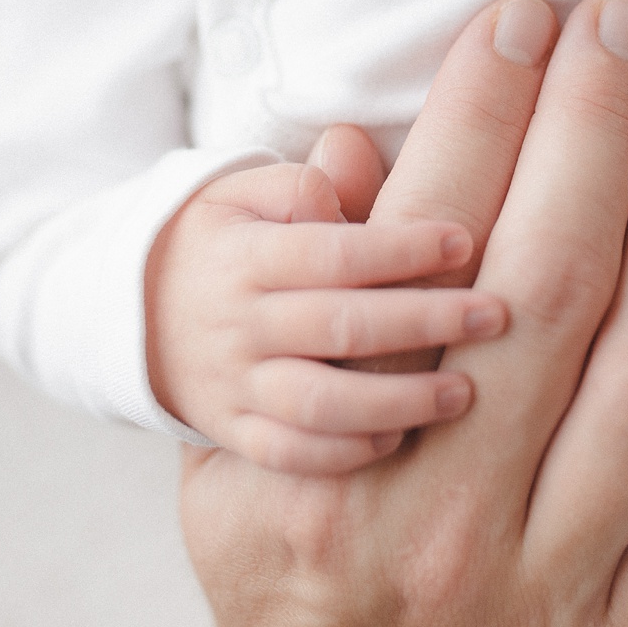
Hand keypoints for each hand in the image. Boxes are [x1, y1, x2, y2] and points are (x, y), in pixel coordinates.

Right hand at [119, 0, 627, 626]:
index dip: (475, 118)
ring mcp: (550, 595)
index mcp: (324, 477)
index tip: (517, 18)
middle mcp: (441, 532)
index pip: (418, 255)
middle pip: (543, 289)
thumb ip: (286, 317)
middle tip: (624, 21)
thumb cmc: (290, 586)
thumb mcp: (230, 461)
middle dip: (590, 131)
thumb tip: (353, 152)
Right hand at [144, 158, 506, 472]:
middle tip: (494, 315)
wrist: (133, 313)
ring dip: (396, 401)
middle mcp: (239, 324)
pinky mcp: (234, 431)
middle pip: (338, 327)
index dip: (400, 248)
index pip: (331, 252)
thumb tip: (348, 171)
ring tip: (463, 393)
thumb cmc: (222, 242)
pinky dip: (343, 454)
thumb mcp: (241, 193)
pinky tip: (399, 439)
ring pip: (318, 403)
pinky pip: (288, 455)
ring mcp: (234, 384)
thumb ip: (300, 184)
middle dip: (423, 322)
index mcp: (245, 256)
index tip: (464, 242)